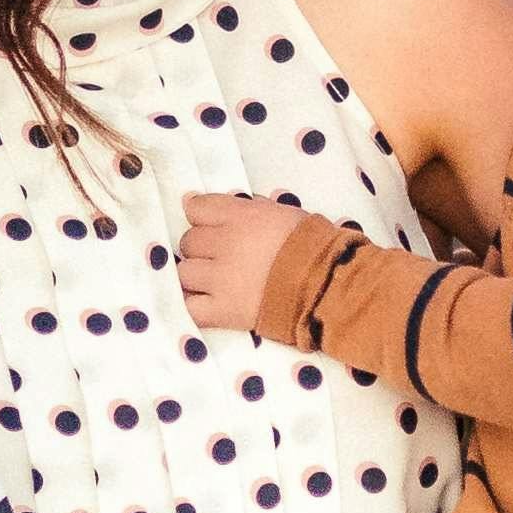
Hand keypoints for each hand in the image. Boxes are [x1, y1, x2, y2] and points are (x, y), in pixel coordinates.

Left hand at [169, 191, 304, 338]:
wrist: (328, 285)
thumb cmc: (312, 245)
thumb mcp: (282, 213)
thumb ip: (246, 207)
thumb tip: (202, 201)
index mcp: (240, 217)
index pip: (197, 209)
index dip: (202, 218)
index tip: (213, 227)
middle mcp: (224, 244)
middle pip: (189, 241)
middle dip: (201, 249)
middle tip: (222, 258)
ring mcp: (220, 279)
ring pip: (184, 272)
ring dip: (195, 276)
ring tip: (215, 282)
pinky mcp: (223, 310)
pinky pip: (189, 307)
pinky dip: (191, 305)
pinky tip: (204, 303)